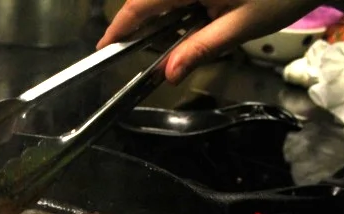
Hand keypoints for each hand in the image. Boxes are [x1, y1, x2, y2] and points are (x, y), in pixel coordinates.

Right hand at [96, 0, 323, 83]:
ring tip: (169, 39)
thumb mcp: (240, 27)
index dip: (118, 27)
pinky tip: (190, 19)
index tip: (103, 47)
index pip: (139, 5)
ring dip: (158, 14)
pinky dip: (175, 6)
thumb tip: (168, 75)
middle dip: (139, 23)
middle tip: (140, 50)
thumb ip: (199, 49)